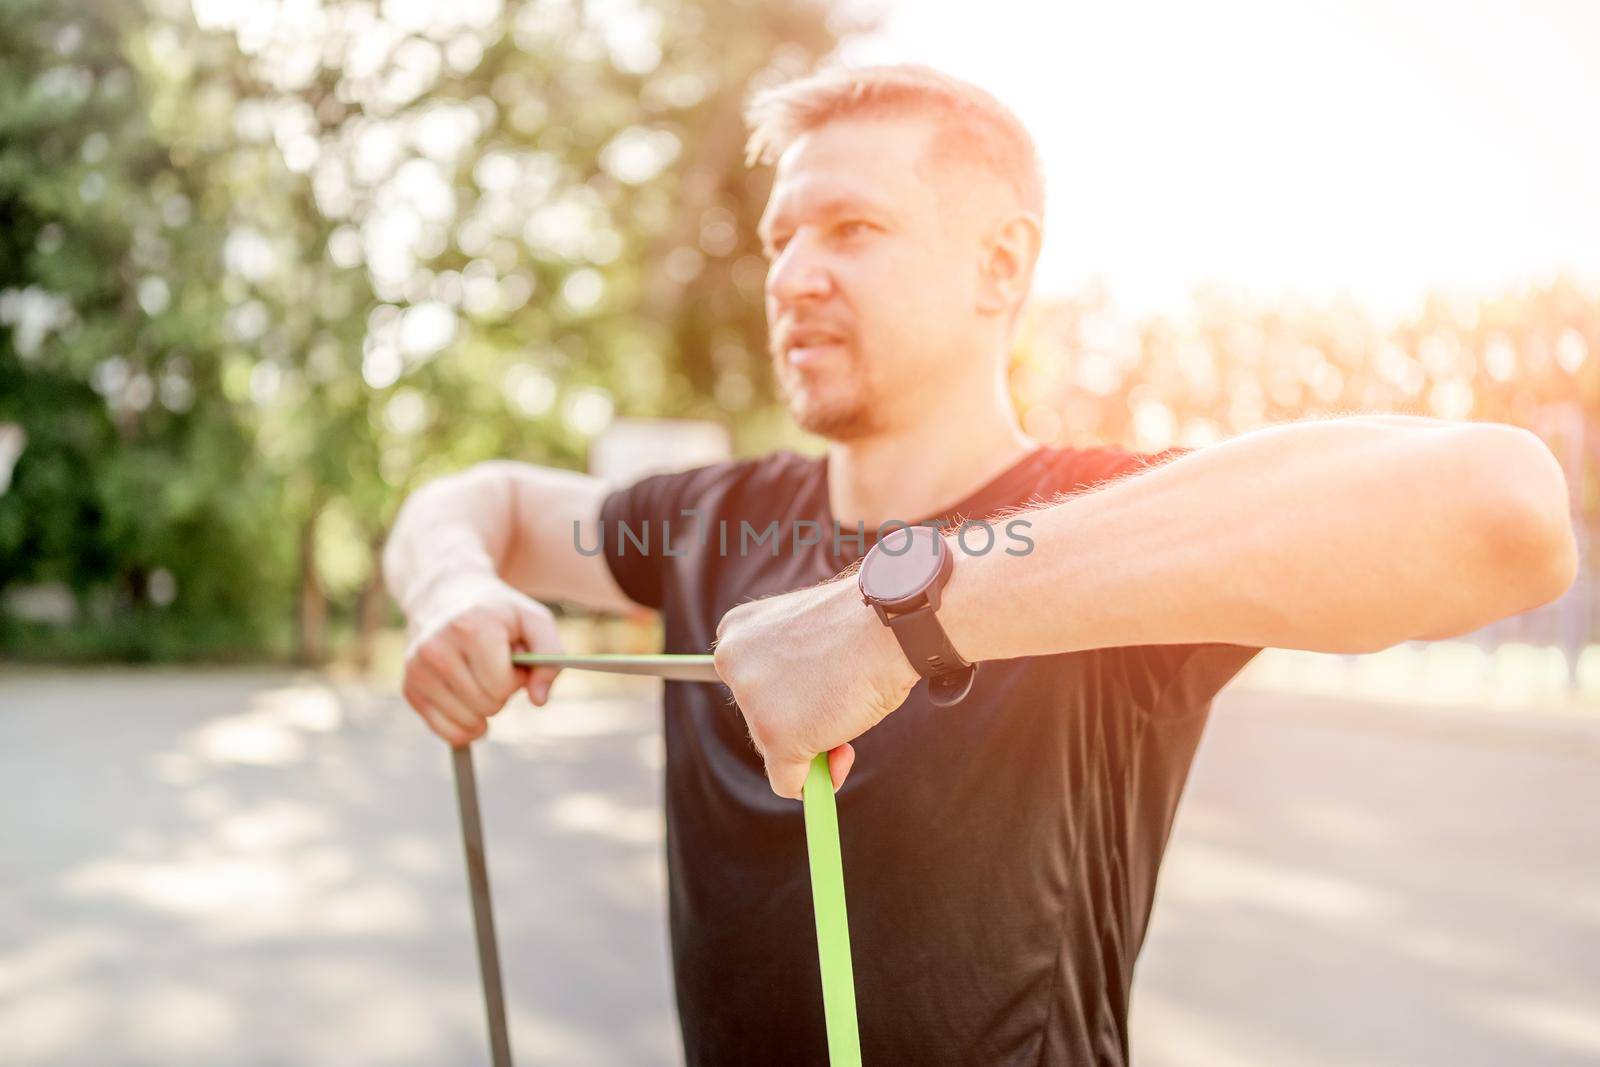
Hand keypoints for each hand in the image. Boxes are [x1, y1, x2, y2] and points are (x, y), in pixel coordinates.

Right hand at [401, 574, 563, 745]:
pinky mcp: (410, 688)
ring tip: (479, 677)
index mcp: (471, 628)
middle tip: (494, 667)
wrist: (444, 594)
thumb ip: (550, 657)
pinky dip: (465, 726)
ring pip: (467, 722)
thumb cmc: (497, 612)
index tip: (510, 659)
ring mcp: (418, 670)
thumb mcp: (534, 620)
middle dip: (500, 692)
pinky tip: (468, 703)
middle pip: (487, 705)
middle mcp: (437, 648)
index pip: (502, 685)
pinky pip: (446, 732)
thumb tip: (539, 700)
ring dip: (484, 709)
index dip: (516, 678)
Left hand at [713, 575, 918, 798]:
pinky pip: (788, 784)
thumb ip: (787, 674)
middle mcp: (733, 666)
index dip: (785, 695)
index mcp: (737, 633)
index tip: (811, 688)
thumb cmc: (863, 628)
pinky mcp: (776, 738)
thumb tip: (790, 725)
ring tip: (846, 712)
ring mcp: (753, 703)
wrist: (890, 627)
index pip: (750, 686)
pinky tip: (841, 756)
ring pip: (774, 752)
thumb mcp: (807, 640)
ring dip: (814, 747)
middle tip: (837, 703)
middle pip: (758, 720)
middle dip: (799, 724)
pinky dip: (818, 782)